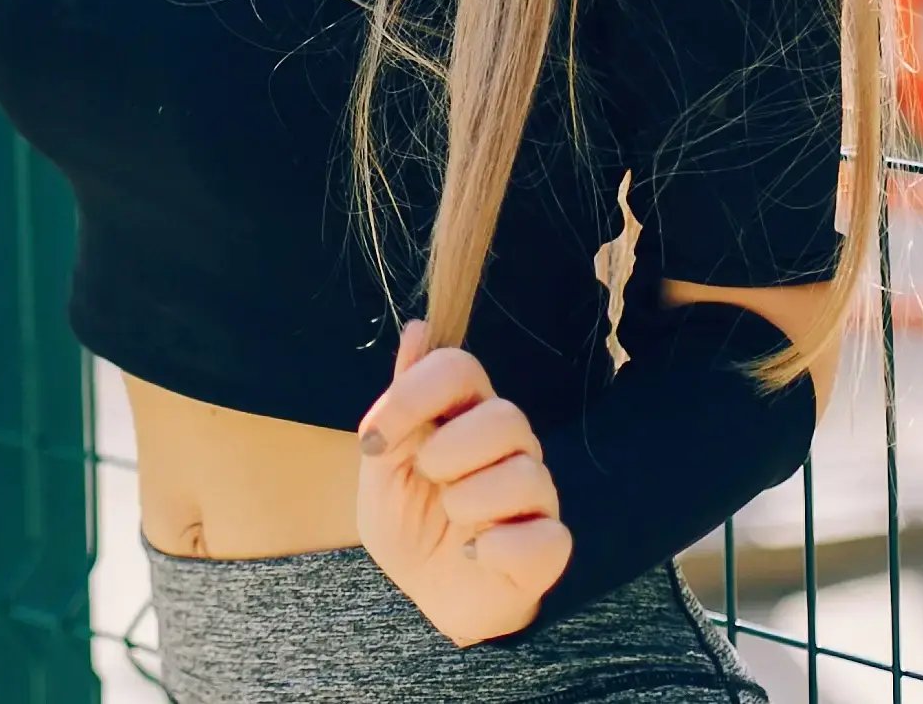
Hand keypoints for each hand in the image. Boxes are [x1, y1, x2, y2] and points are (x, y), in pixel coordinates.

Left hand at [355, 336, 571, 645]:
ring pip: (523, 476)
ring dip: (466, 504)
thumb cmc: (409, 522)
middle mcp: (510, 446)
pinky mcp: (550, 545)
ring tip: (452, 521)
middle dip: (446, 453)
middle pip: (505, 417)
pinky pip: (541, 537)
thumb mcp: (383, 467)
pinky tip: (475, 553)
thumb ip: (398, 406)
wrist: (428, 593)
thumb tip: (418, 328)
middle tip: (427, 480)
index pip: (458, 368)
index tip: (372, 441)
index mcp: (466, 415)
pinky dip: (493, 548)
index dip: (412, 395)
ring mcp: (536, 495)